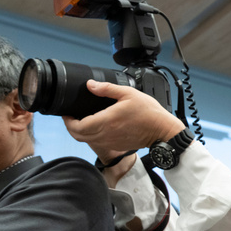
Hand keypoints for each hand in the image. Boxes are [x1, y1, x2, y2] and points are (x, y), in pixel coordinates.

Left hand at [63, 80, 184, 159]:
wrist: (163, 131)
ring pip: (87, 140)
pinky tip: (98, 127)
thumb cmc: (149, 113)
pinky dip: (92, 136)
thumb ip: (107, 89)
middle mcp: (106, 134)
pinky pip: (98, 143)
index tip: (67, 113)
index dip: (67, 121)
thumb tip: (91, 85)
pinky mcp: (117, 145)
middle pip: (78, 136)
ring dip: (81, 132)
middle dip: (71, 127)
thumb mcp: (129, 94)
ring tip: (83, 120)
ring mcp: (111, 142)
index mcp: (106, 121)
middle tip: (72, 117)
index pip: (77, 127)